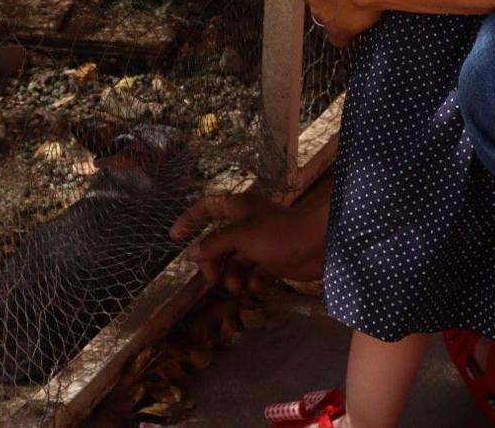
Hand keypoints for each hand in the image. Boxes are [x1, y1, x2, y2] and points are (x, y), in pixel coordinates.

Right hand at [169, 190, 326, 292]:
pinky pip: (254, 272)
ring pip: (235, 261)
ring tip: (237, 287)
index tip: (174, 238)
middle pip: (218, 242)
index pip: (207, 207)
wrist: (320, 245)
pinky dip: (253, 280)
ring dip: (232, 275)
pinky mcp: (274, 260)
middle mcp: (247, 223)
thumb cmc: (279, 234)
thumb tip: (192, 253)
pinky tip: (257, 286)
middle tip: (212, 279)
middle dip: (213, 261)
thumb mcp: (242, 236)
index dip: (189, 219)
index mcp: (239, 208)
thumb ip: (215, 243)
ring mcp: (260, 242)